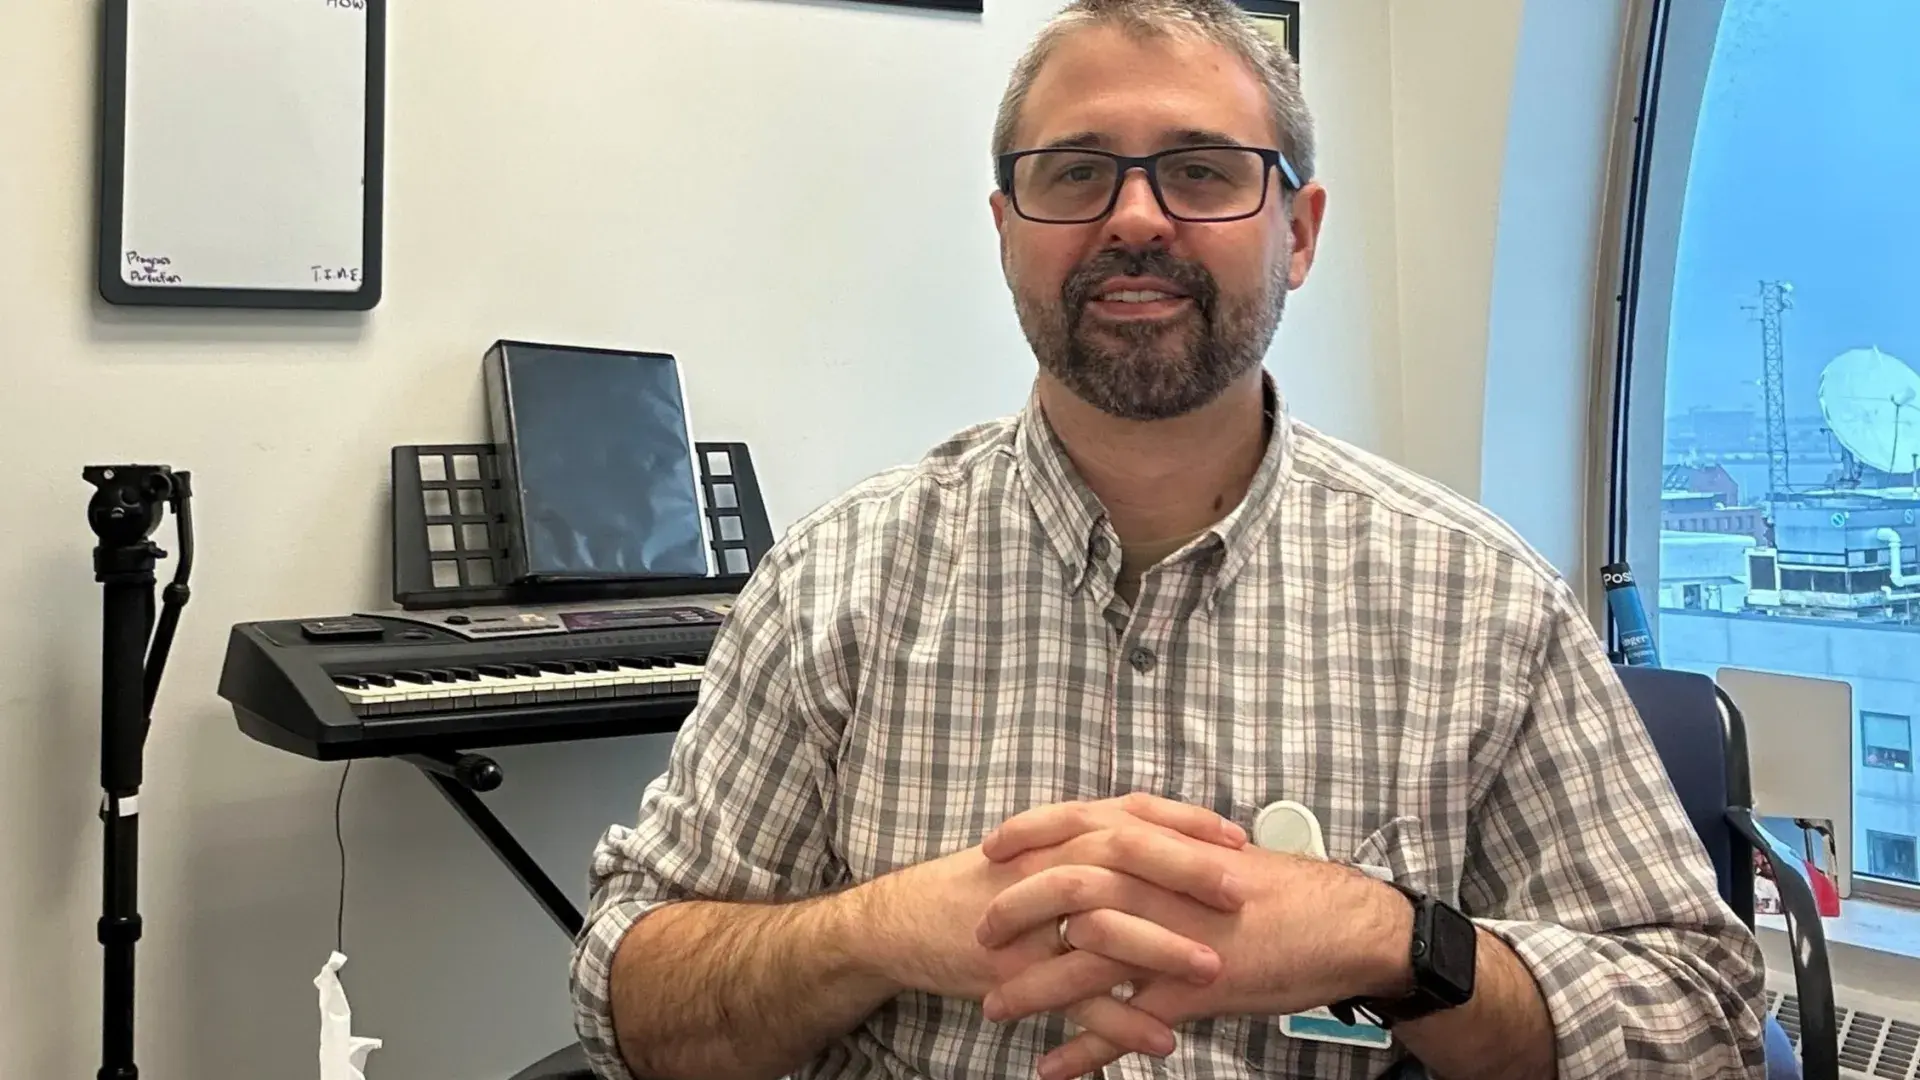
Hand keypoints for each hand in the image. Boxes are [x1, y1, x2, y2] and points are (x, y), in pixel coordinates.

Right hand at [856, 795, 1250, 1059]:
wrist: (902, 922)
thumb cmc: (977, 887)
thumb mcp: (1031, 851)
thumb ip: (1087, 842)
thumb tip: (1153, 839)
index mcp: (1057, 836)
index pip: (1129, 813)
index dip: (1185, 823)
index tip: (1237, 837)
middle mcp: (1045, 867)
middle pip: (1124, 856)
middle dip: (1186, 872)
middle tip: (1241, 891)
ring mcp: (1030, 921)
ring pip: (1103, 927)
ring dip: (1162, 948)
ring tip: (1214, 969)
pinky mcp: (1016, 972)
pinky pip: (1075, 999)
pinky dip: (1121, 1020)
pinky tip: (1163, 1039)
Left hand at [977, 807, 1413, 1079]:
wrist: (1347, 926)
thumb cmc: (1281, 894)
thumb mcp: (1215, 857)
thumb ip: (1163, 852)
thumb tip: (1119, 845)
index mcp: (1166, 845)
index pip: (1082, 824)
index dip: (1030, 834)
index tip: (989, 848)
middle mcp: (1164, 884)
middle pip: (1067, 889)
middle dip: (1014, 911)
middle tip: (978, 932)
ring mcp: (1177, 937)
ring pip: (1086, 959)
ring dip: (1034, 986)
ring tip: (993, 1009)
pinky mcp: (1196, 988)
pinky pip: (1127, 1022)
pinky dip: (1085, 1048)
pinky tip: (1051, 1068)